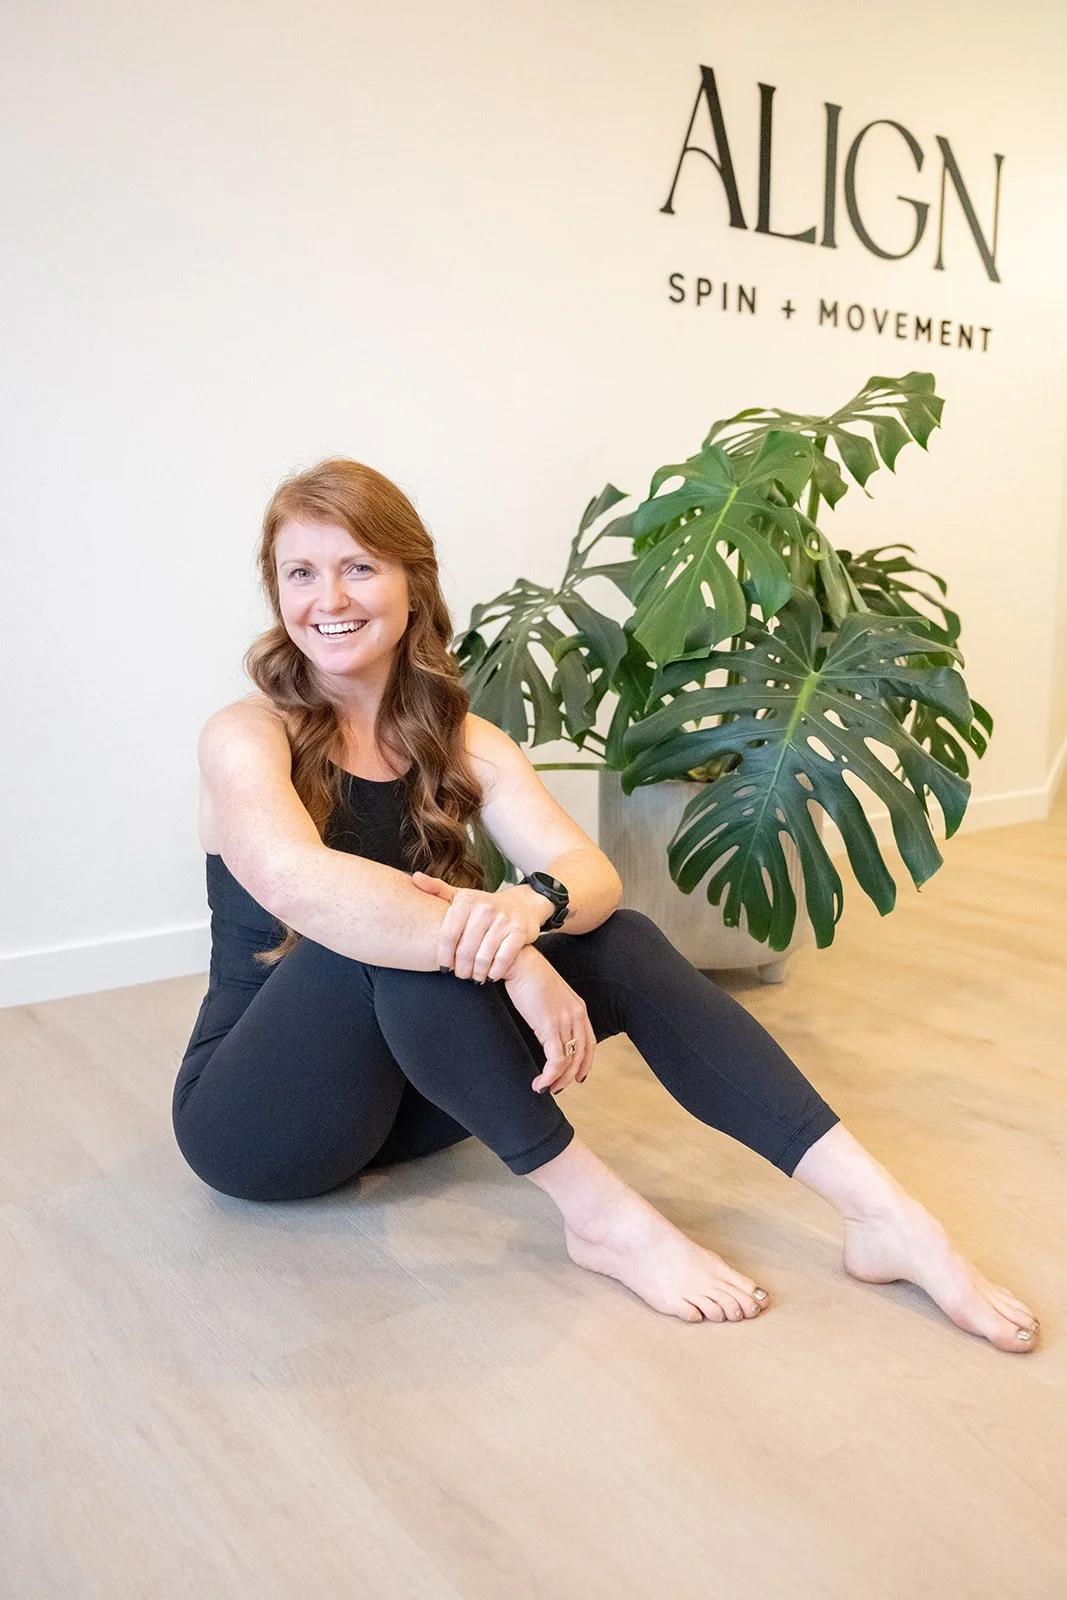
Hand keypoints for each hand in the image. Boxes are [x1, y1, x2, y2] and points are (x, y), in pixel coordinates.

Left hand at [411, 872, 545, 981]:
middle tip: (459, 975)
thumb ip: (437, 889)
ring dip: (477, 973)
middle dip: (460, 968)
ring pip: (483, 957)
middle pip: (465, 950)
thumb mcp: (461, 896)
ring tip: (474, 977)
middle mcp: (485, 909)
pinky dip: (494, 972)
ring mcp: (503, 921)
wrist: (523, 904)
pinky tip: (490, 975)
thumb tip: (415, 878)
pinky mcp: (518, 932)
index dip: (443, 955)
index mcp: (467, 902)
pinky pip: (502, 959)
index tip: (443, 967)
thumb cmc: (485, 905)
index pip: (448, 934)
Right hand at [503, 946, 595, 1093]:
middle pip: (581, 1056)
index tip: (577, 1078)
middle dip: (569, 1077)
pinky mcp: (549, 1026)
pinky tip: (539, 1082)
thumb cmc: (528, 977)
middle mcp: (576, 1015)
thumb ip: (553, 1013)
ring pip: (569, 1062)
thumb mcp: (548, 997)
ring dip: (557, 1081)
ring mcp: (564, 1021)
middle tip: (556, 1088)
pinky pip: (556, 1060)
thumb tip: (546, 1030)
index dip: (585, 1064)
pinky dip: (549, 1076)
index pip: (589, 1043)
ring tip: (544, 1088)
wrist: (519, 962)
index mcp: (578, 1008)